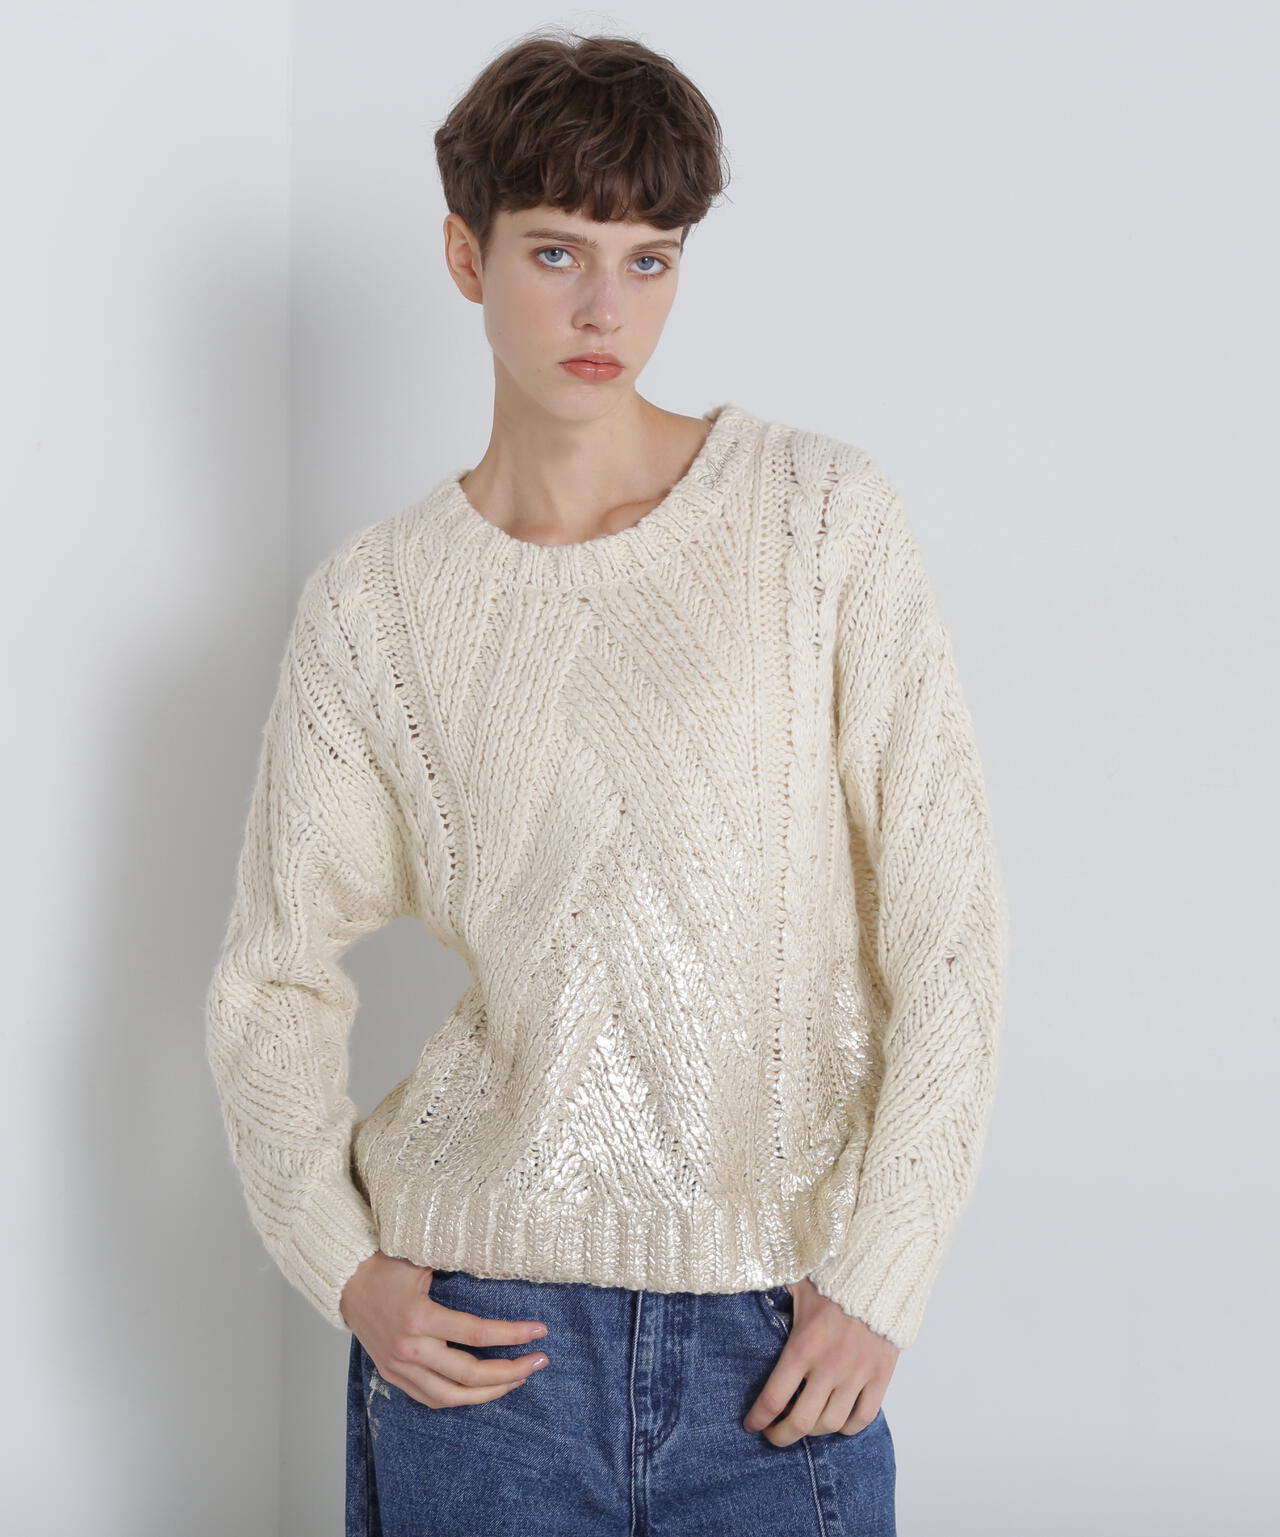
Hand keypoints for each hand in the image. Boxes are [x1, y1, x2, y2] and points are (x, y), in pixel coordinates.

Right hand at [339, 1252, 551, 1408]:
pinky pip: (430, 1399)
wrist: (346, 1282)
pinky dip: (459, 1399)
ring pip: (451, 1396)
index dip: (512, 1335)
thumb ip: (458, 1270)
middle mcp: (410, 1349)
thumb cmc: (387, 1265)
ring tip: (518, 1379)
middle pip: (469, 1374)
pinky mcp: (393, 1375)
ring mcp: (399, 1367)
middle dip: (510, 1371)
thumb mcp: (424, 1258)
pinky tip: (482, 1391)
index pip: (476, 1334)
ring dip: (489, 1393)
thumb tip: (502, 1268)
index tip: (539, 1331)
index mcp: (419, 1318)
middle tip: (539, 1361)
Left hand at [743, 1278, 898, 1445]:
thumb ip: (769, 1293)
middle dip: (781, 1435)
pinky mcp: (881, 1376)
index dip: (759, 1419)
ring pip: (832, 1424)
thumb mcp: (793, 1284)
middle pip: (802, 1422)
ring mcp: (857, 1374)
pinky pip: (863, 1417)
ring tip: (804, 1422)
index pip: (774, 1398)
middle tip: (773, 1434)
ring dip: (814, 1431)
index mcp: (803, 1345)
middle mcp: (829, 1366)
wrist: (879, 1272)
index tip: (751, 1425)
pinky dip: (848, 1427)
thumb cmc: (831, 1277)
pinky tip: (837, 1420)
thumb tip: (738, 1284)